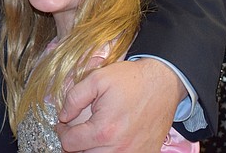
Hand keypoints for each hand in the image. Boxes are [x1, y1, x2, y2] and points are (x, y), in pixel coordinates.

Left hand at [56, 59, 181, 151]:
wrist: (163, 83)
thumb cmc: (131, 80)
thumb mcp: (97, 79)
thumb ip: (74, 98)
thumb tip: (64, 116)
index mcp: (104, 131)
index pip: (70, 144)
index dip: (63, 132)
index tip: (65, 124)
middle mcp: (119, 149)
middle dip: (77, 142)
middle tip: (79, 129)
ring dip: (92, 148)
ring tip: (94, 133)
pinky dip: (111, 150)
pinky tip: (111, 138)